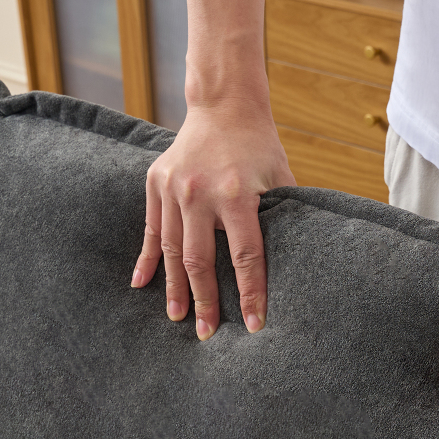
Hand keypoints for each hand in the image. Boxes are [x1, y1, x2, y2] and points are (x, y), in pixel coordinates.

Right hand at [132, 99, 294, 337]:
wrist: (224, 104)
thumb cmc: (259, 147)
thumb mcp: (280, 178)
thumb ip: (284, 218)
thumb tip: (297, 264)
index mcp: (236, 195)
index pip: (245, 257)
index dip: (251, 294)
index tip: (253, 325)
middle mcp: (200, 193)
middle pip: (201, 261)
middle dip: (206, 301)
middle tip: (207, 334)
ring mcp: (174, 188)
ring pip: (171, 250)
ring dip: (175, 288)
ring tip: (178, 317)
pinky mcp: (156, 183)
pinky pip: (151, 229)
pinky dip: (147, 259)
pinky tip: (140, 284)